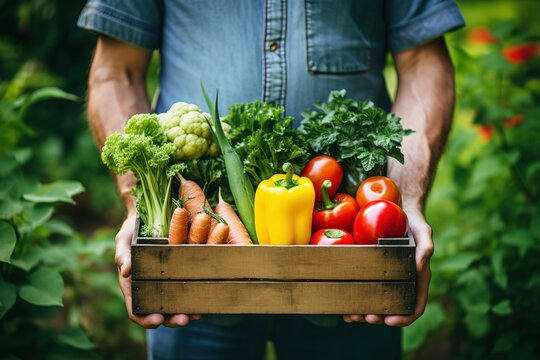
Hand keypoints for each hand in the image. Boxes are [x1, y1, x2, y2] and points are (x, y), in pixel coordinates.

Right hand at [115, 214, 200, 327]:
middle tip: (184, 320)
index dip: (146, 319)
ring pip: (174, 306)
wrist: (149, 216)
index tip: (158, 319)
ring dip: (185, 313)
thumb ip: (123, 254)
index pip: (136, 311)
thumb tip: (125, 272)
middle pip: (158, 313)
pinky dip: (194, 298)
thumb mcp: (124, 239)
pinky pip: (186, 291)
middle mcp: (149, 290)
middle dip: (171, 320)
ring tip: (197, 314)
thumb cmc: (131, 230)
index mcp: (132, 286)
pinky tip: (205, 300)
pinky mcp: (178, 275)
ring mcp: (164, 284)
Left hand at [343, 207, 432, 325]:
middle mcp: (402, 282)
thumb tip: (420, 267)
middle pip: (392, 309)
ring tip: (351, 315)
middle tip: (365, 317)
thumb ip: (426, 248)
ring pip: (375, 304)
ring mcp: (386, 278)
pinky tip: (343, 304)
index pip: (415, 306)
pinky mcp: (371, 271)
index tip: (390, 321)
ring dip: (363, 313)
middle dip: (378, 318)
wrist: (398, 210)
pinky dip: (353, 300)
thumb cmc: (414, 223)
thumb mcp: (423, 232)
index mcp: (417, 280)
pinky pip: (363, 289)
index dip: (404, 318)